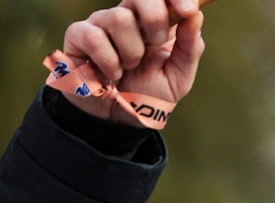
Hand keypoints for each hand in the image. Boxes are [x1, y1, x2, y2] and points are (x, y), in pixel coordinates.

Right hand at [61, 0, 205, 123]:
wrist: (119, 120)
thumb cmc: (148, 94)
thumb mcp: (178, 77)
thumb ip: (190, 48)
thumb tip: (195, 16)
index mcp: (154, 21)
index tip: (188, 10)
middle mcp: (128, 15)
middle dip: (154, 17)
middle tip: (156, 44)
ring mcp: (102, 23)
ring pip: (119, 18)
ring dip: (131, 53)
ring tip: (129, 69)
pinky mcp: (79, 35)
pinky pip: (95, 37)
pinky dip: (109, 63)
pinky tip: (110, 76)